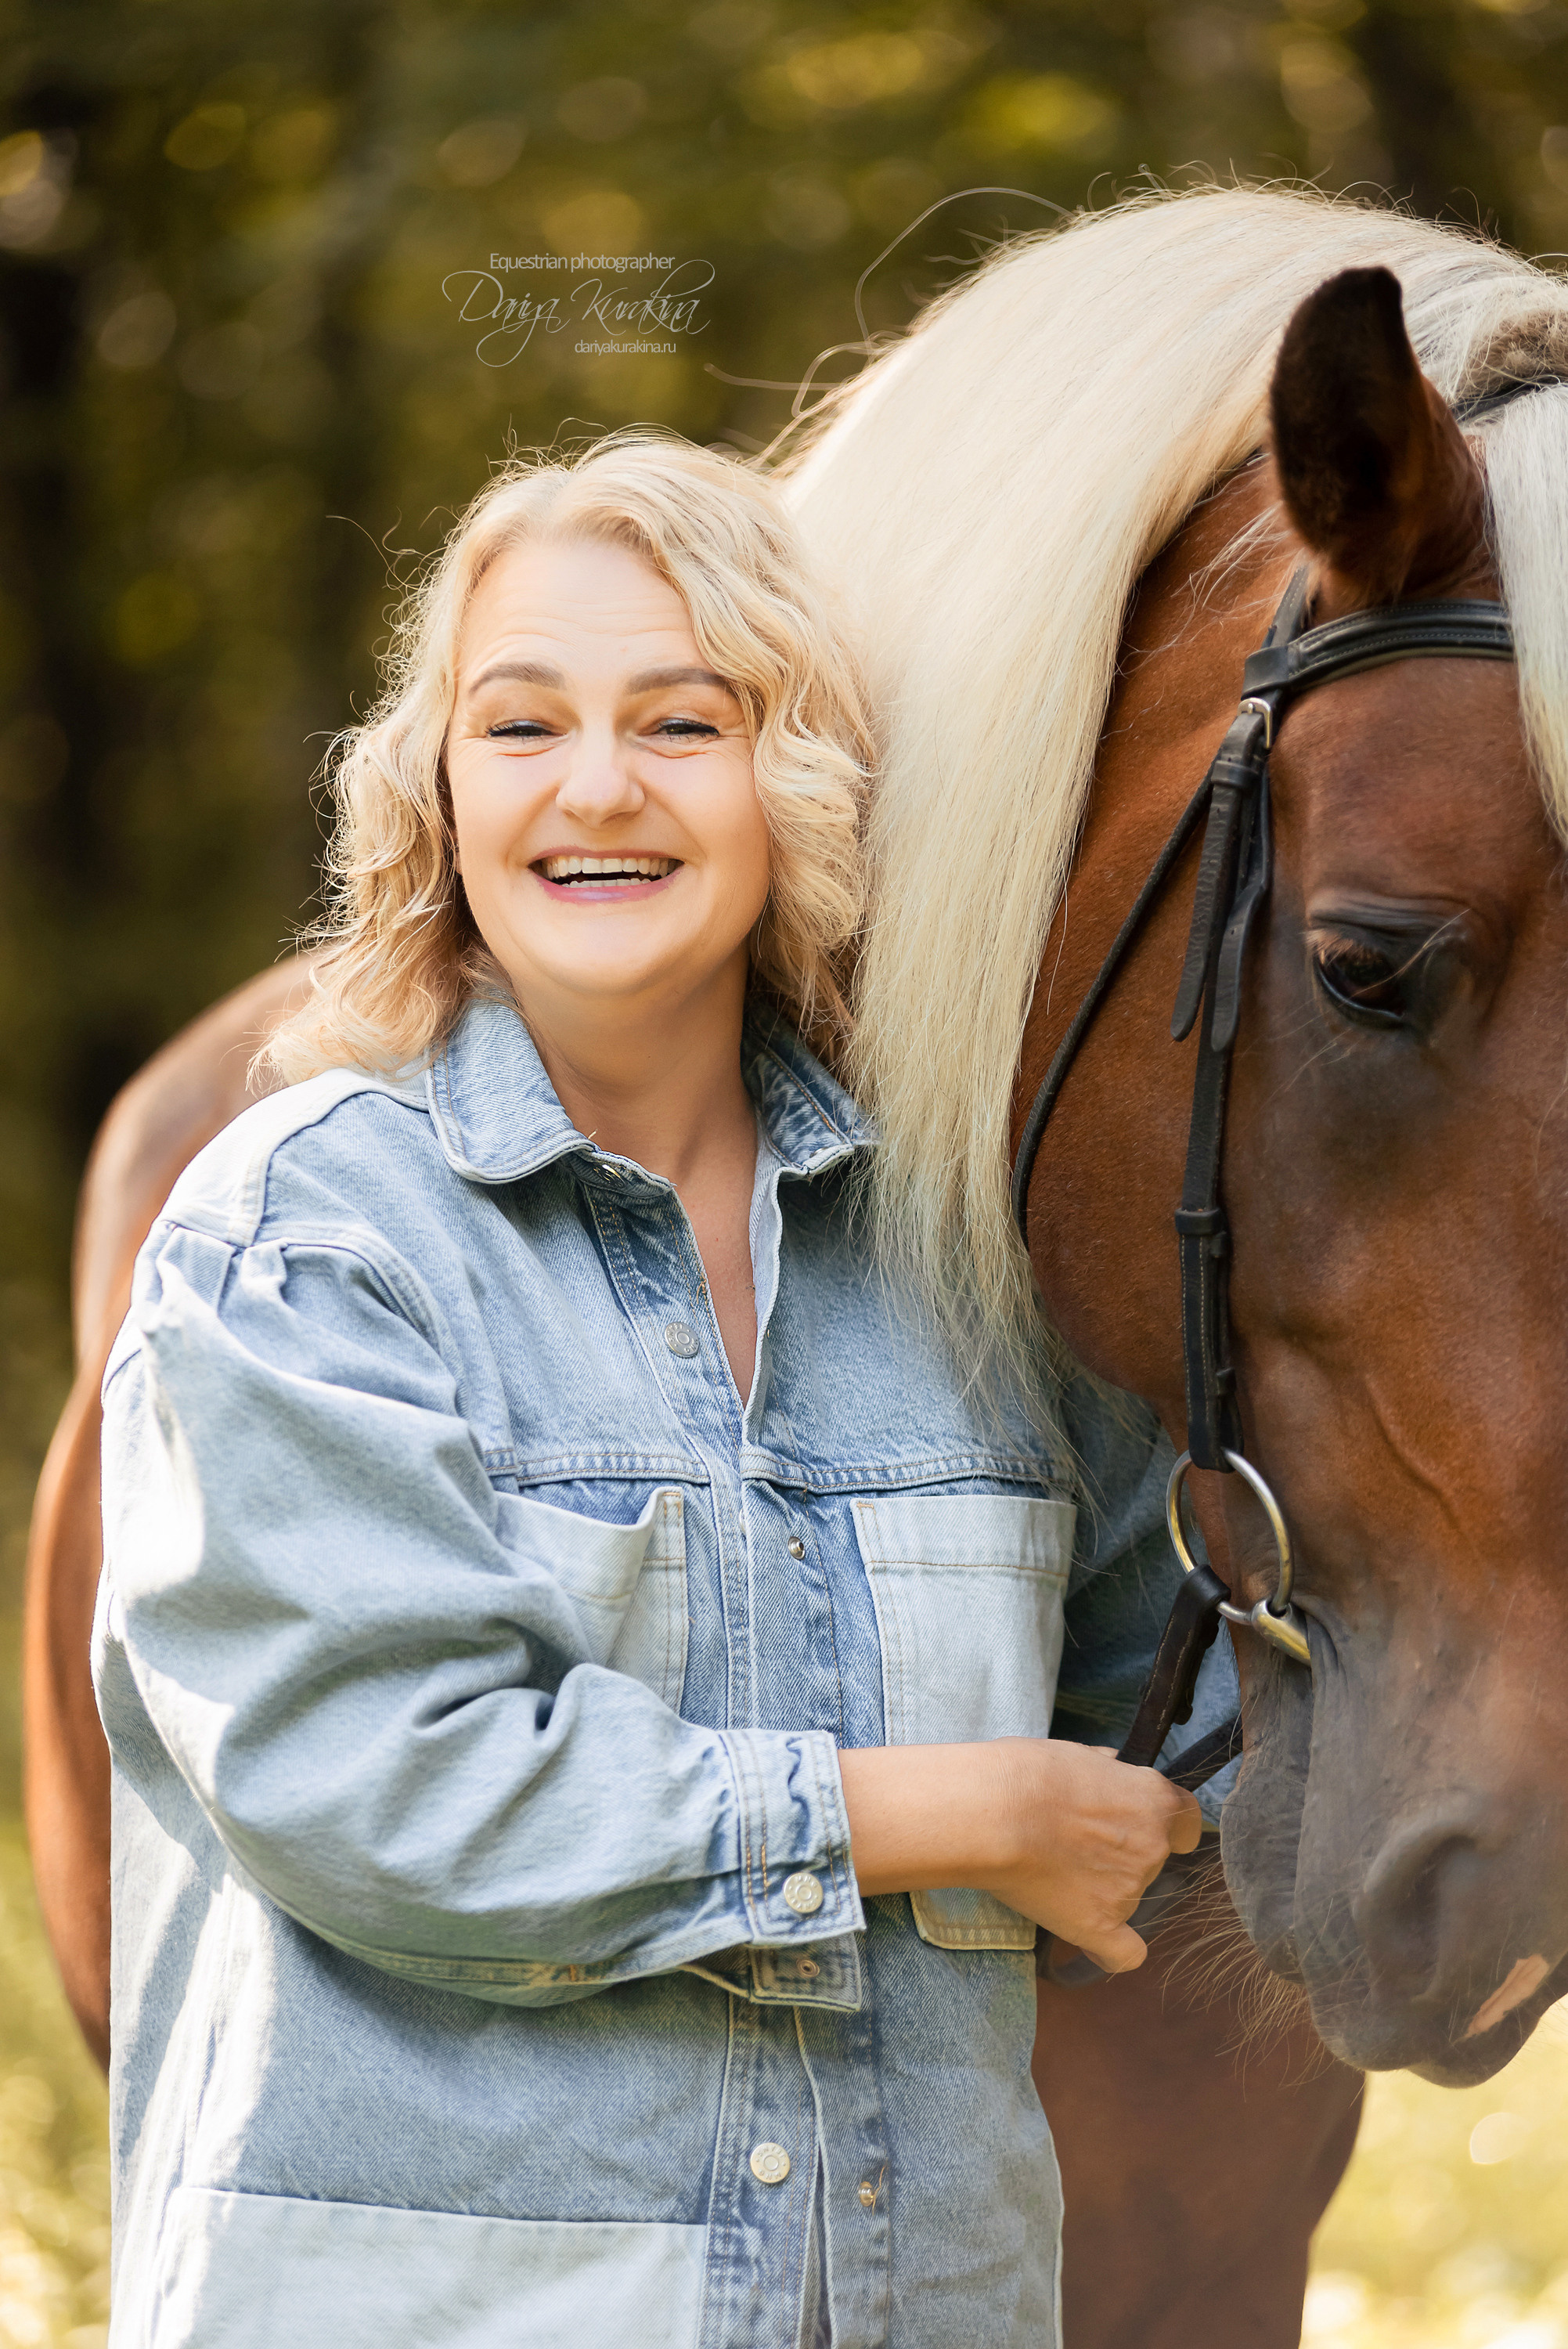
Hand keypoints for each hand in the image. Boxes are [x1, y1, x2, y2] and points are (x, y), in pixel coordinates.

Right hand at [983, 1740, 1201, 1972]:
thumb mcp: (1076, 1753)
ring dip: (1102, 1886)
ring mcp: (1130, 1890)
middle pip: (1153, 1857)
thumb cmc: (1028, 1774)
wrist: (996, 1814)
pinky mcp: (1101, 1925)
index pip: (1187, 1819)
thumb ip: (1107, 1771)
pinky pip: (1124, 1953)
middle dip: (1122, 1851)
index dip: (1165, 1822)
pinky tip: (1093, 1938)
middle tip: (1076, 1840)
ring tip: (1054, 1868)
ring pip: (1129, 1895)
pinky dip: (1112, 1950)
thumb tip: (1113, 1769)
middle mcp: (1152, 1847)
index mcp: (1154, 1800)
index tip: (1140, 1822)